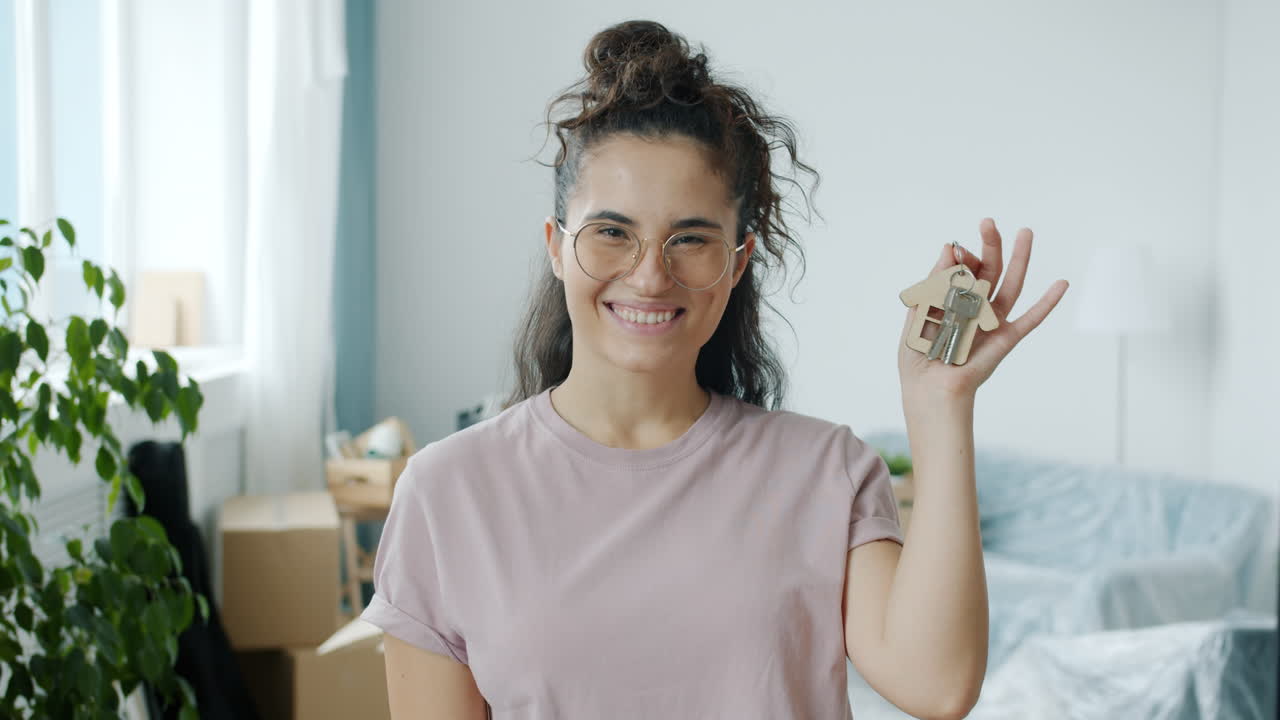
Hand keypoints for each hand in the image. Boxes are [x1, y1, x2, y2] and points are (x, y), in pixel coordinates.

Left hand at [898, 218, 1068, 401]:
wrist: (928, 392)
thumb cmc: (918, 360)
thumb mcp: (919, 313)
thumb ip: (934, 283)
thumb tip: (949, 248)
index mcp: (953, 302)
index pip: (963, 271)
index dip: (962, 257)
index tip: (955, 248)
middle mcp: (975, 309)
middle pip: (989, 271)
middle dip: (990, 246)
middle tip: (988, 222)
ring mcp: (993, 323)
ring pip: (1010, 286)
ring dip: (1020, 259)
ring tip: (1026, 232)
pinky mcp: (1006, 339)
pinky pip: (1031, 320)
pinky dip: (1047, 303)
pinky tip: (1061, 284)